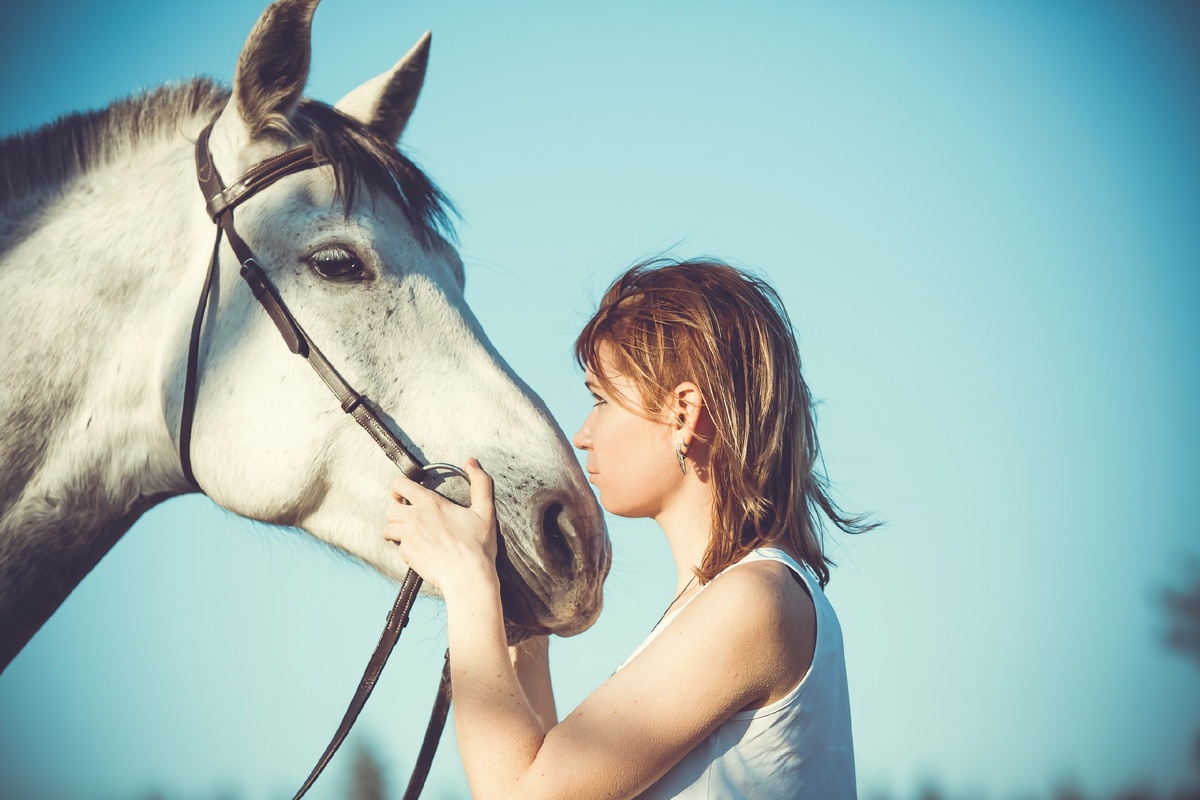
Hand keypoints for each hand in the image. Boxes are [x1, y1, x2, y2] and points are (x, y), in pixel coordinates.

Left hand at [384, 457, 497, 596]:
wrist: (468, 577)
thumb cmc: (477, 546)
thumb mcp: (485, 511)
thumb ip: (480, 483)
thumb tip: (472, 462)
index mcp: (431, 504)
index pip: (401, 485)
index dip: (398, 487)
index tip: (402, 493)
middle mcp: (415, 518)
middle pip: (391, 509)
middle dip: (397, 511)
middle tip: (408, 516)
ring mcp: (408, 537)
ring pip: (389, 529)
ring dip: (396, 530)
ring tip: (409, 534)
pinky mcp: (407, 555)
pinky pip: (398, 548)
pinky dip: (405, 548)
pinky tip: (419, 550)